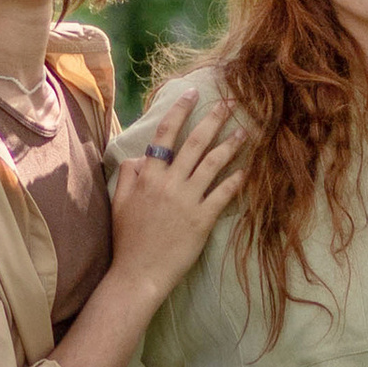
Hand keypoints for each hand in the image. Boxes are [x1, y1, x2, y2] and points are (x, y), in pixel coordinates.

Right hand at [108, 92, 241, 299]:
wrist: (137, 273)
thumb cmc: (127, 238)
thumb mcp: (119, 202)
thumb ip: (128, 174)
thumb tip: (140, 156)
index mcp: (148, 176)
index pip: (165, 134)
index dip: (179, 110)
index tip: (192, 93)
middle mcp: (169, 183)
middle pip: (195, 142)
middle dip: (214, 118)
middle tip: (230, 101)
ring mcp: (187, 201)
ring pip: (213, 163)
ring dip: (231, 144)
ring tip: (245, 131)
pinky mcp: (202, 220)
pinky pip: (223, 194)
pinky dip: (236, 180)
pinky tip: (247, 169)